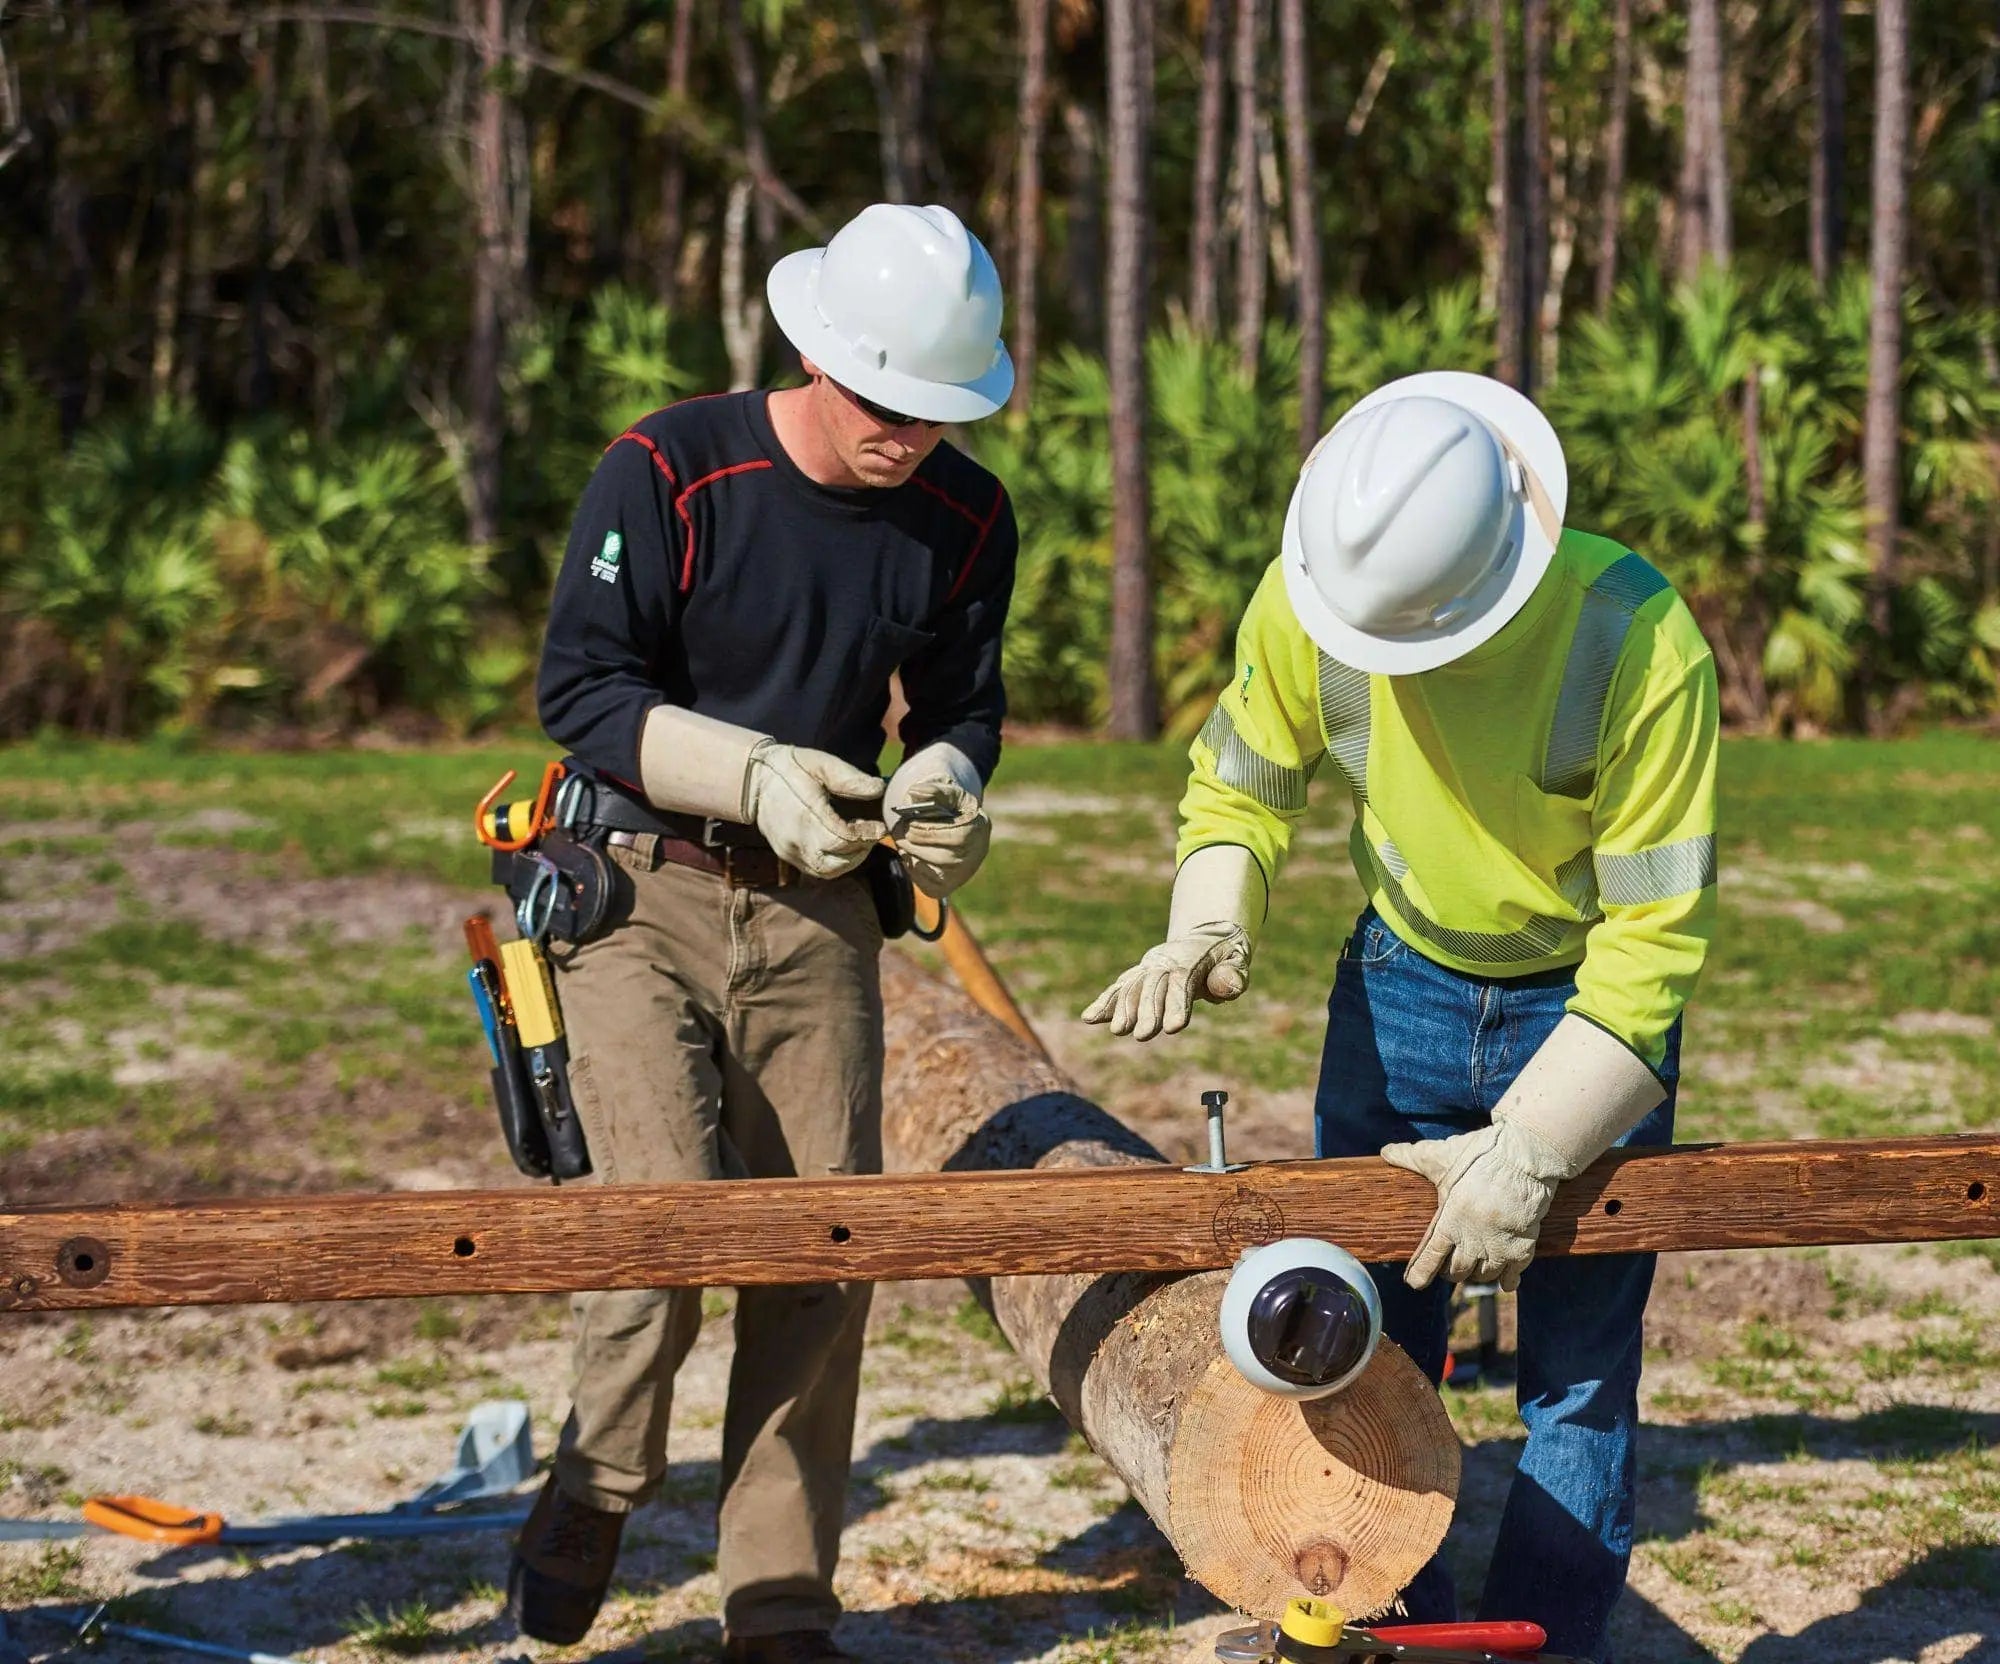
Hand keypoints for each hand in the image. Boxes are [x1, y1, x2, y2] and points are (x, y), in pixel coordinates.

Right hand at [745, 744, 885, 877]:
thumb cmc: (791, 768)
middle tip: (870, 833)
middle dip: (861, 851)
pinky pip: (815, 871)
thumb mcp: (821, 764)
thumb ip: (850, 778)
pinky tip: (842, 847)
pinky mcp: (787, 856)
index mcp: (806, 815)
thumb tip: (879, 790)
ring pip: (827, 872)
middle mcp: (796, 839)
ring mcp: (789, 851)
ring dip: (850, 861)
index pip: (843, 839)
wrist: (754, 779)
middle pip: (837, 862)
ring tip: (858, 842)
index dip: (866, 835)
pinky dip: (835, 864)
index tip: (879, 826)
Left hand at [890, 778, 990, 897]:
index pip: (952, 837)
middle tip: (897, 831)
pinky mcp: (945, 888)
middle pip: (939, 856)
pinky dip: (912, 867)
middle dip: (913, 842)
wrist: (958, 830)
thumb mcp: (948, 793)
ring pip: (929, 870)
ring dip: (910, 854)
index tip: (907, 822)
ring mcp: (961, 875)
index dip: (925, 830)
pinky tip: (911, 854)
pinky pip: (923, 883)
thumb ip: (933, 790)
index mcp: (978, 829)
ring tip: (904, 841)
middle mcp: (974, 856)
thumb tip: (914, 792)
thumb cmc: (952, 809)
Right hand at [1079, 925, 1251, 1040]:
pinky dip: (1105, 1002)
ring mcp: (1148, 968)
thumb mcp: (1238, 960)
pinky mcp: (1138, 975)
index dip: (1176, 1004)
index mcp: (1191, 960)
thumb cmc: (1226, 956)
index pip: (1182, 984)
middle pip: (1152, 988)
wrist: (1206, 937)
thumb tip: (1224, 986)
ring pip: (1132, 988)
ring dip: (1123, 1010)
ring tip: (1117, 1031)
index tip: (1172, 1028)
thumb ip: (1233, 975)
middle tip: (1142, 1036)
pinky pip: (1120, 988)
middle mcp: (1164, 962)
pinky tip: (1090, 1017)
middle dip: (1146, 1012)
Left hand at [1379, 1119, 1571, 1290]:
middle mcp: (1473, 1239)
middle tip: (1449, 1266)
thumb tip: (1386, 1151)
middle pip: (1457, 1271)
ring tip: (1474, 1266)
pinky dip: (1507, 1279)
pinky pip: (1512, 1275)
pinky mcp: (1523, 1246)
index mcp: (1450, 1220)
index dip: (1420, 1272)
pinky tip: (1504, 1279)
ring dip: (1477, 1274)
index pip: (1431, 1257)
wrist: (1525, 1156)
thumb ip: (1412, 1157)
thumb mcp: (1442, 1155)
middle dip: (1451, 1271)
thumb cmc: (1481, 1154)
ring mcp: (1499, 1246)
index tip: (1413, 1282)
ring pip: (1484, 1275)